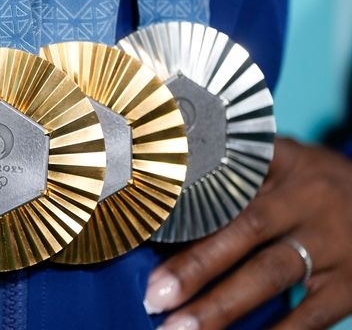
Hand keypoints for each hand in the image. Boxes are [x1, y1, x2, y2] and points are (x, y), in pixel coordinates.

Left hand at [144, 138, 351, 329]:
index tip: (145, 225)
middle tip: (154, 296)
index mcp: (281, 163)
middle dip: (195, 266)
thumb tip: (165, 216)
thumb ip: (235, 180)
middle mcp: (305, 198)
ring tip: (178, 329)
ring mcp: (331, 240)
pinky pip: (311, 313)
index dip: (186, 199)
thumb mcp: (283, 165)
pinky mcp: (351, 281)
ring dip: (221, 306)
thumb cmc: (315, 187)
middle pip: (244, 229)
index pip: (228, 175)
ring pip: (269, 273)